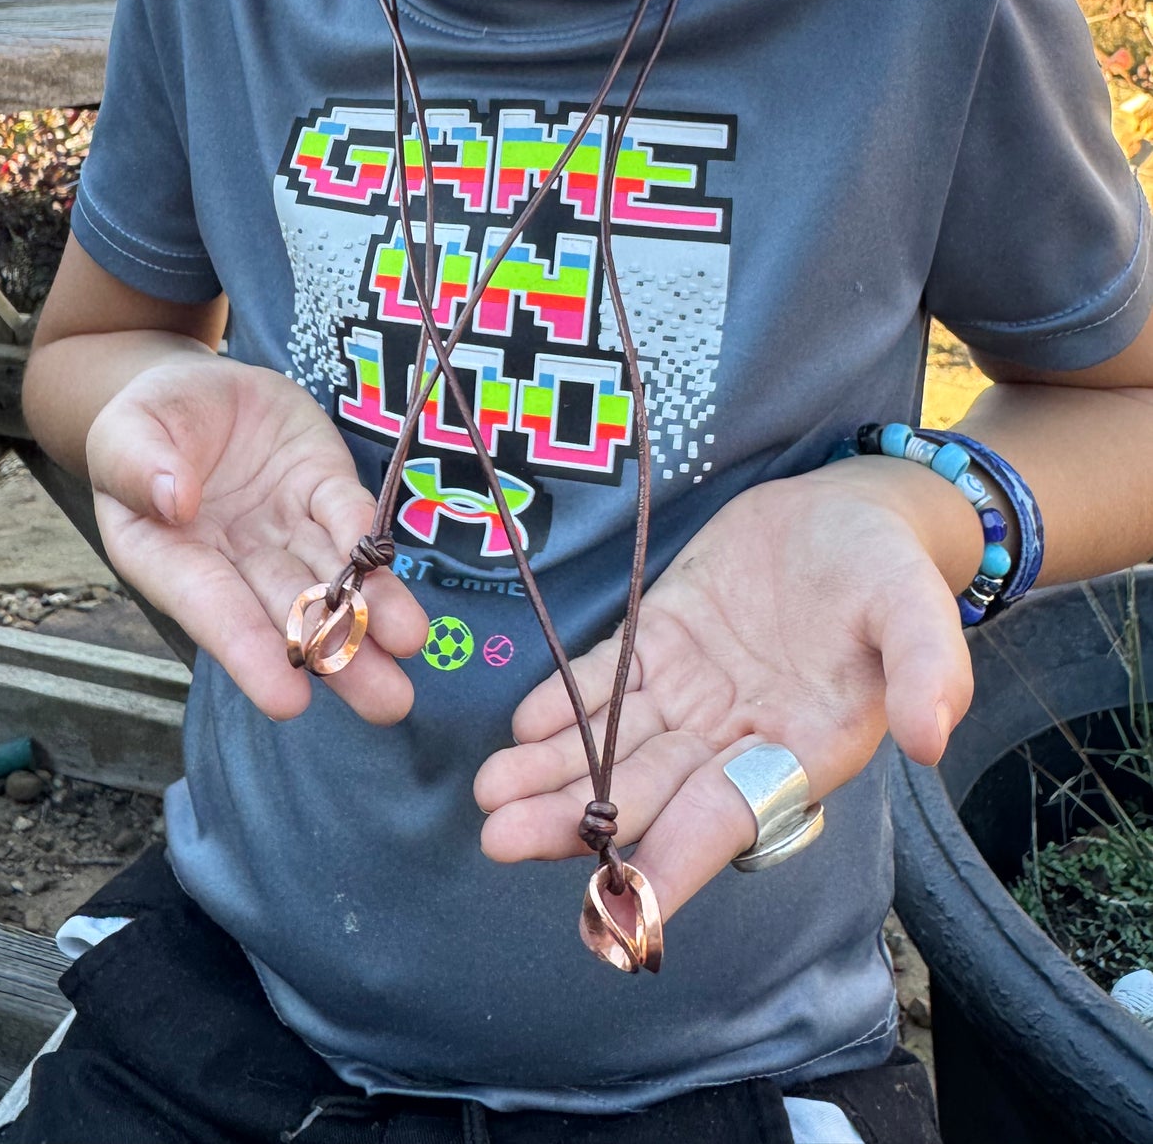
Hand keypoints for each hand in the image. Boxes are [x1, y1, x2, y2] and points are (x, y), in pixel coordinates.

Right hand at [86, 353, 428, 722]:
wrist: (194, 390)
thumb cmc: (145, 423)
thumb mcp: (124, 432)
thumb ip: (137, 463)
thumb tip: (173, 500)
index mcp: (170, 557)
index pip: (211, 607)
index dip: (248, 651)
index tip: (288, 699)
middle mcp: (234, 558)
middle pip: (286, 610)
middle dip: (336, 654)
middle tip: (388, 703)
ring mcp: (284, 526)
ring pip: (329, 575)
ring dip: (373, 612)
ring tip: (411, 643)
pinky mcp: (321, 487)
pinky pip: (345, 513)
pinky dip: (368, 540)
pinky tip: (393, 569)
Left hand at [472, 460, 977, 918]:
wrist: (853, 510)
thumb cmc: (890, 570)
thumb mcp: (918, 607)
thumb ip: (928, 670)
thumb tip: (930, 738)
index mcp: (801, 753)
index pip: (726, 820)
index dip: (674, 863)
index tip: (619, 908)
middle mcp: (738, 739)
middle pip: (649, 793)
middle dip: (576, 822)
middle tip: (500, 840)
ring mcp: (695, 692)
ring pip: (615, 746)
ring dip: (552, 773)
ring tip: (489, 797)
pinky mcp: (664, 642)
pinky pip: (608, 680)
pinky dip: (565, 704)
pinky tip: (520, 726)